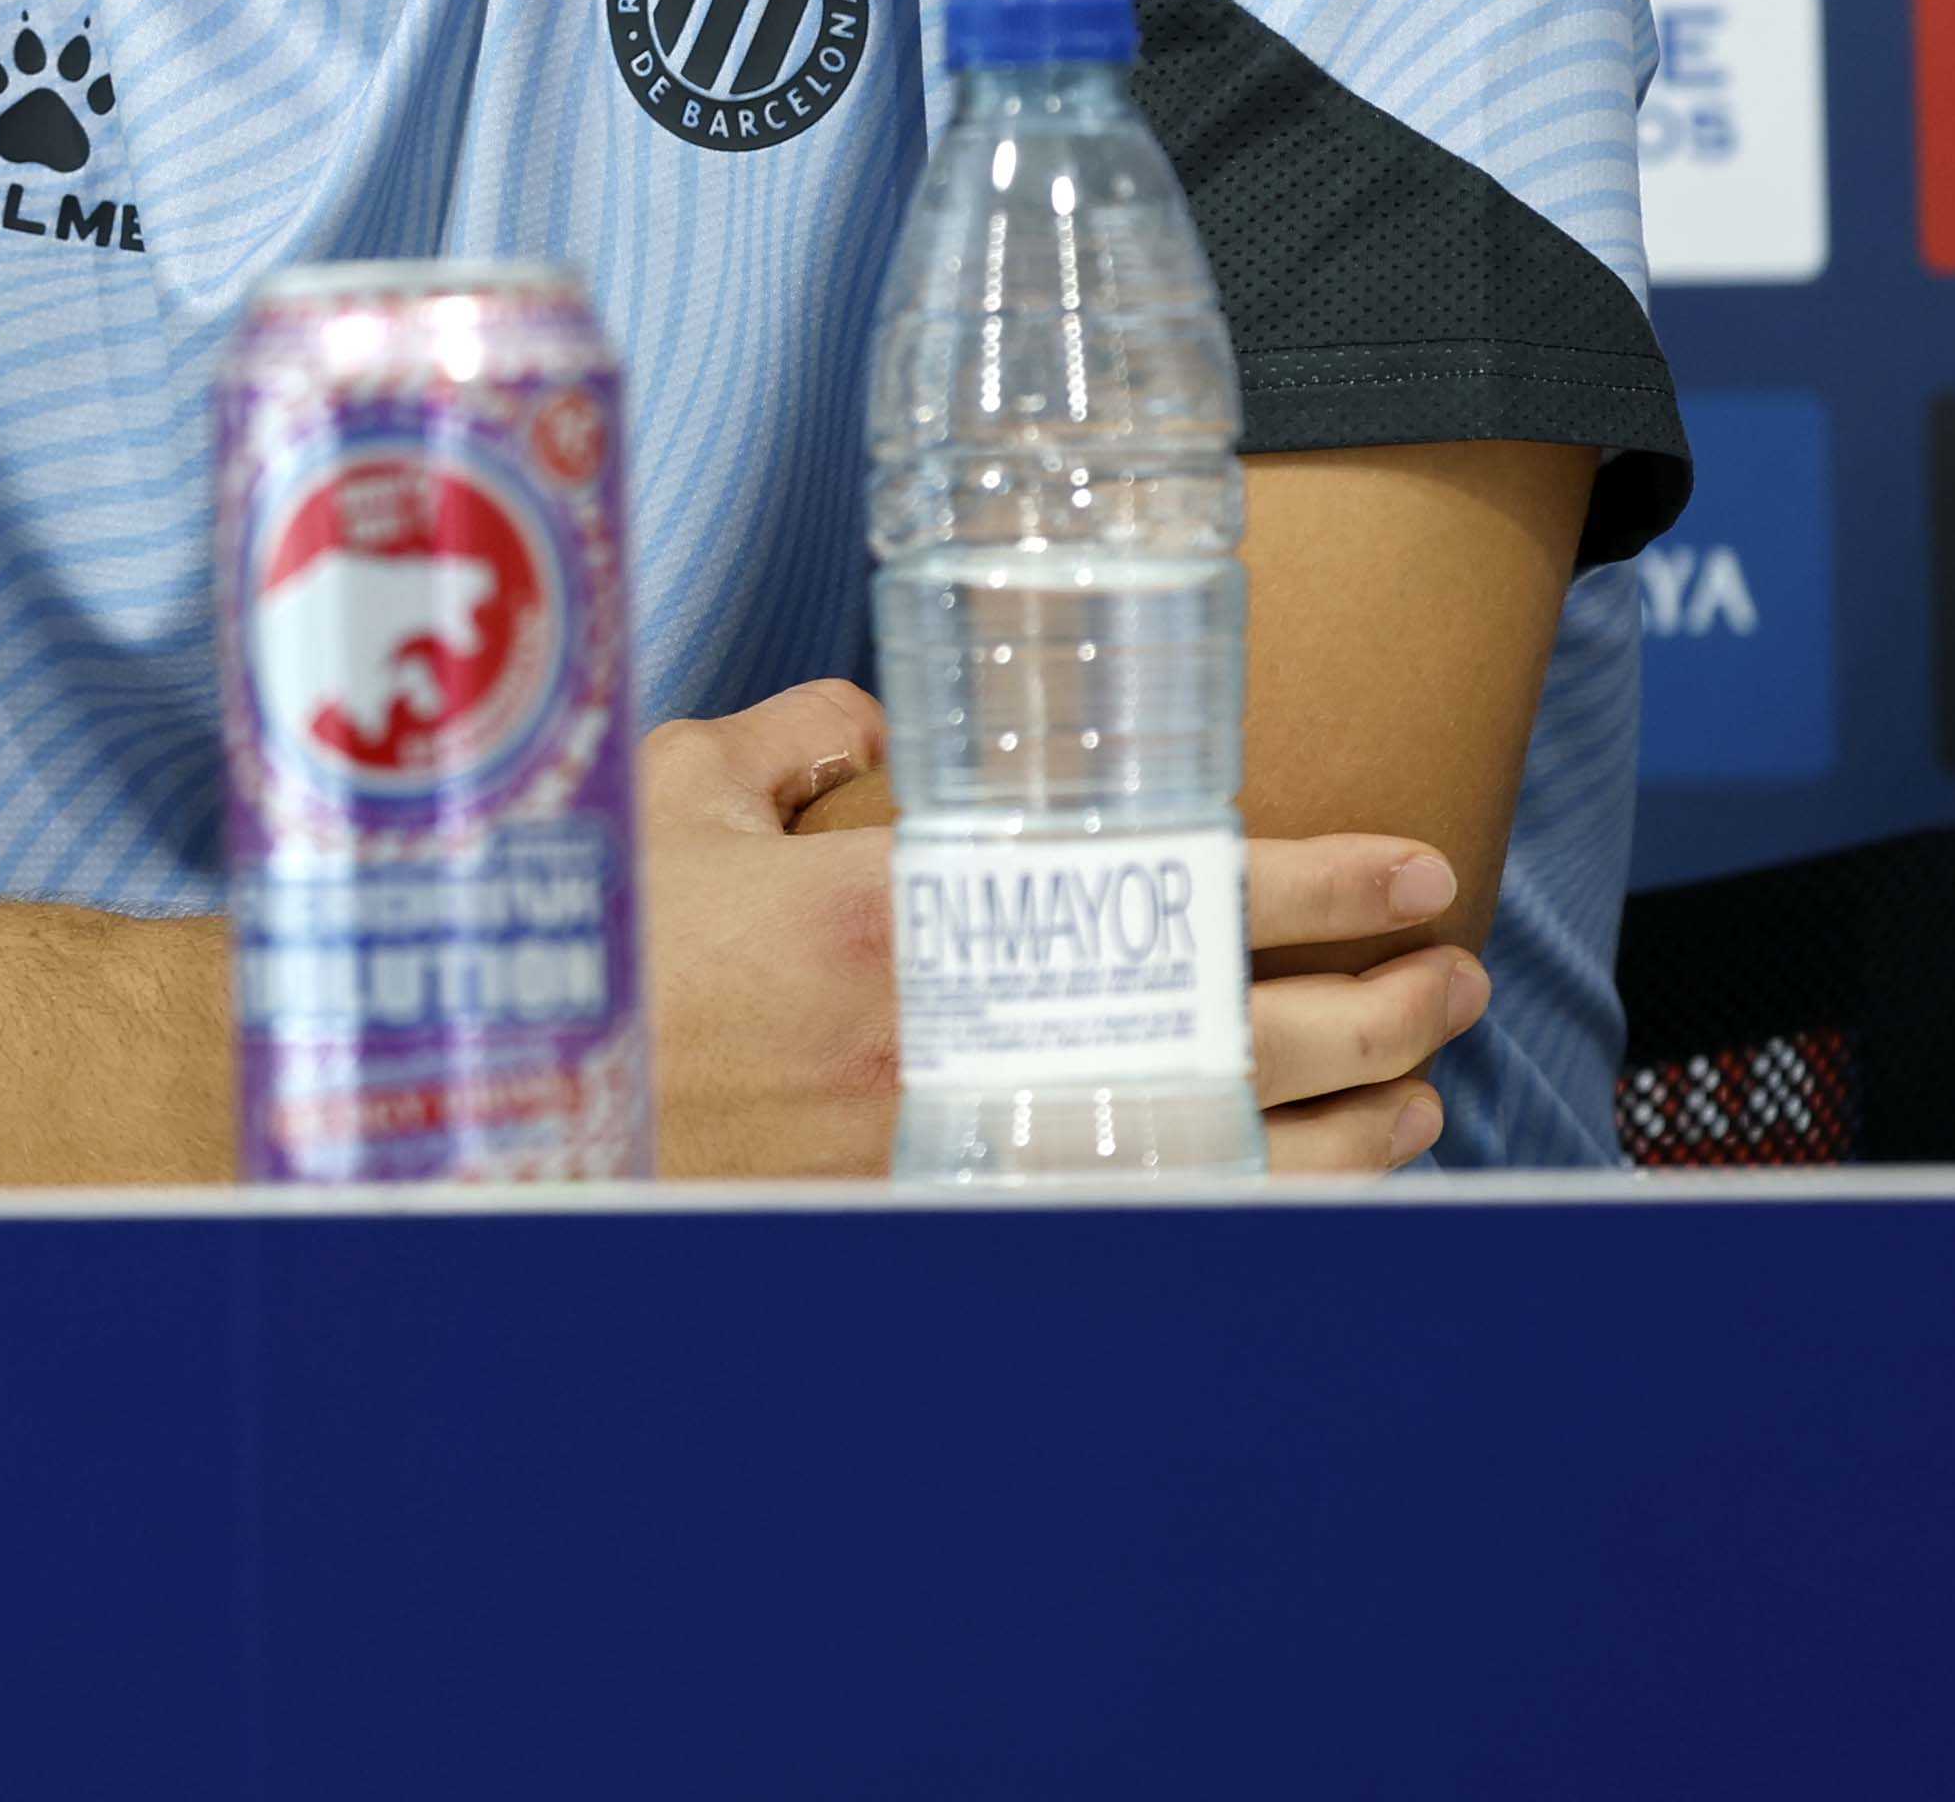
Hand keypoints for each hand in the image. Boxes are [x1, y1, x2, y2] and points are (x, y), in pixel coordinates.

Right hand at [635, 684, 1485, 1178]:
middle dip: (1375, 1009)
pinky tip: (1297, 1199)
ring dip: (1342, 1130)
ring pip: (1213, 1156)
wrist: (502, 1117)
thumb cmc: (587, 947)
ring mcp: (955, 1155)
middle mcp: (961, 1044)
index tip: (1417, 869)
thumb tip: (862, 724)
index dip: (1319, 883)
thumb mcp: (672, 797)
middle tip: (1452, 978)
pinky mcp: (932, 1228)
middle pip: (1234, 1039)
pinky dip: (1238, 1214)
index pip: (1177, 893)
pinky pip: (1135, 1224)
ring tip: (1423, 1094)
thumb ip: (787, 743)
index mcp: (915, 913)